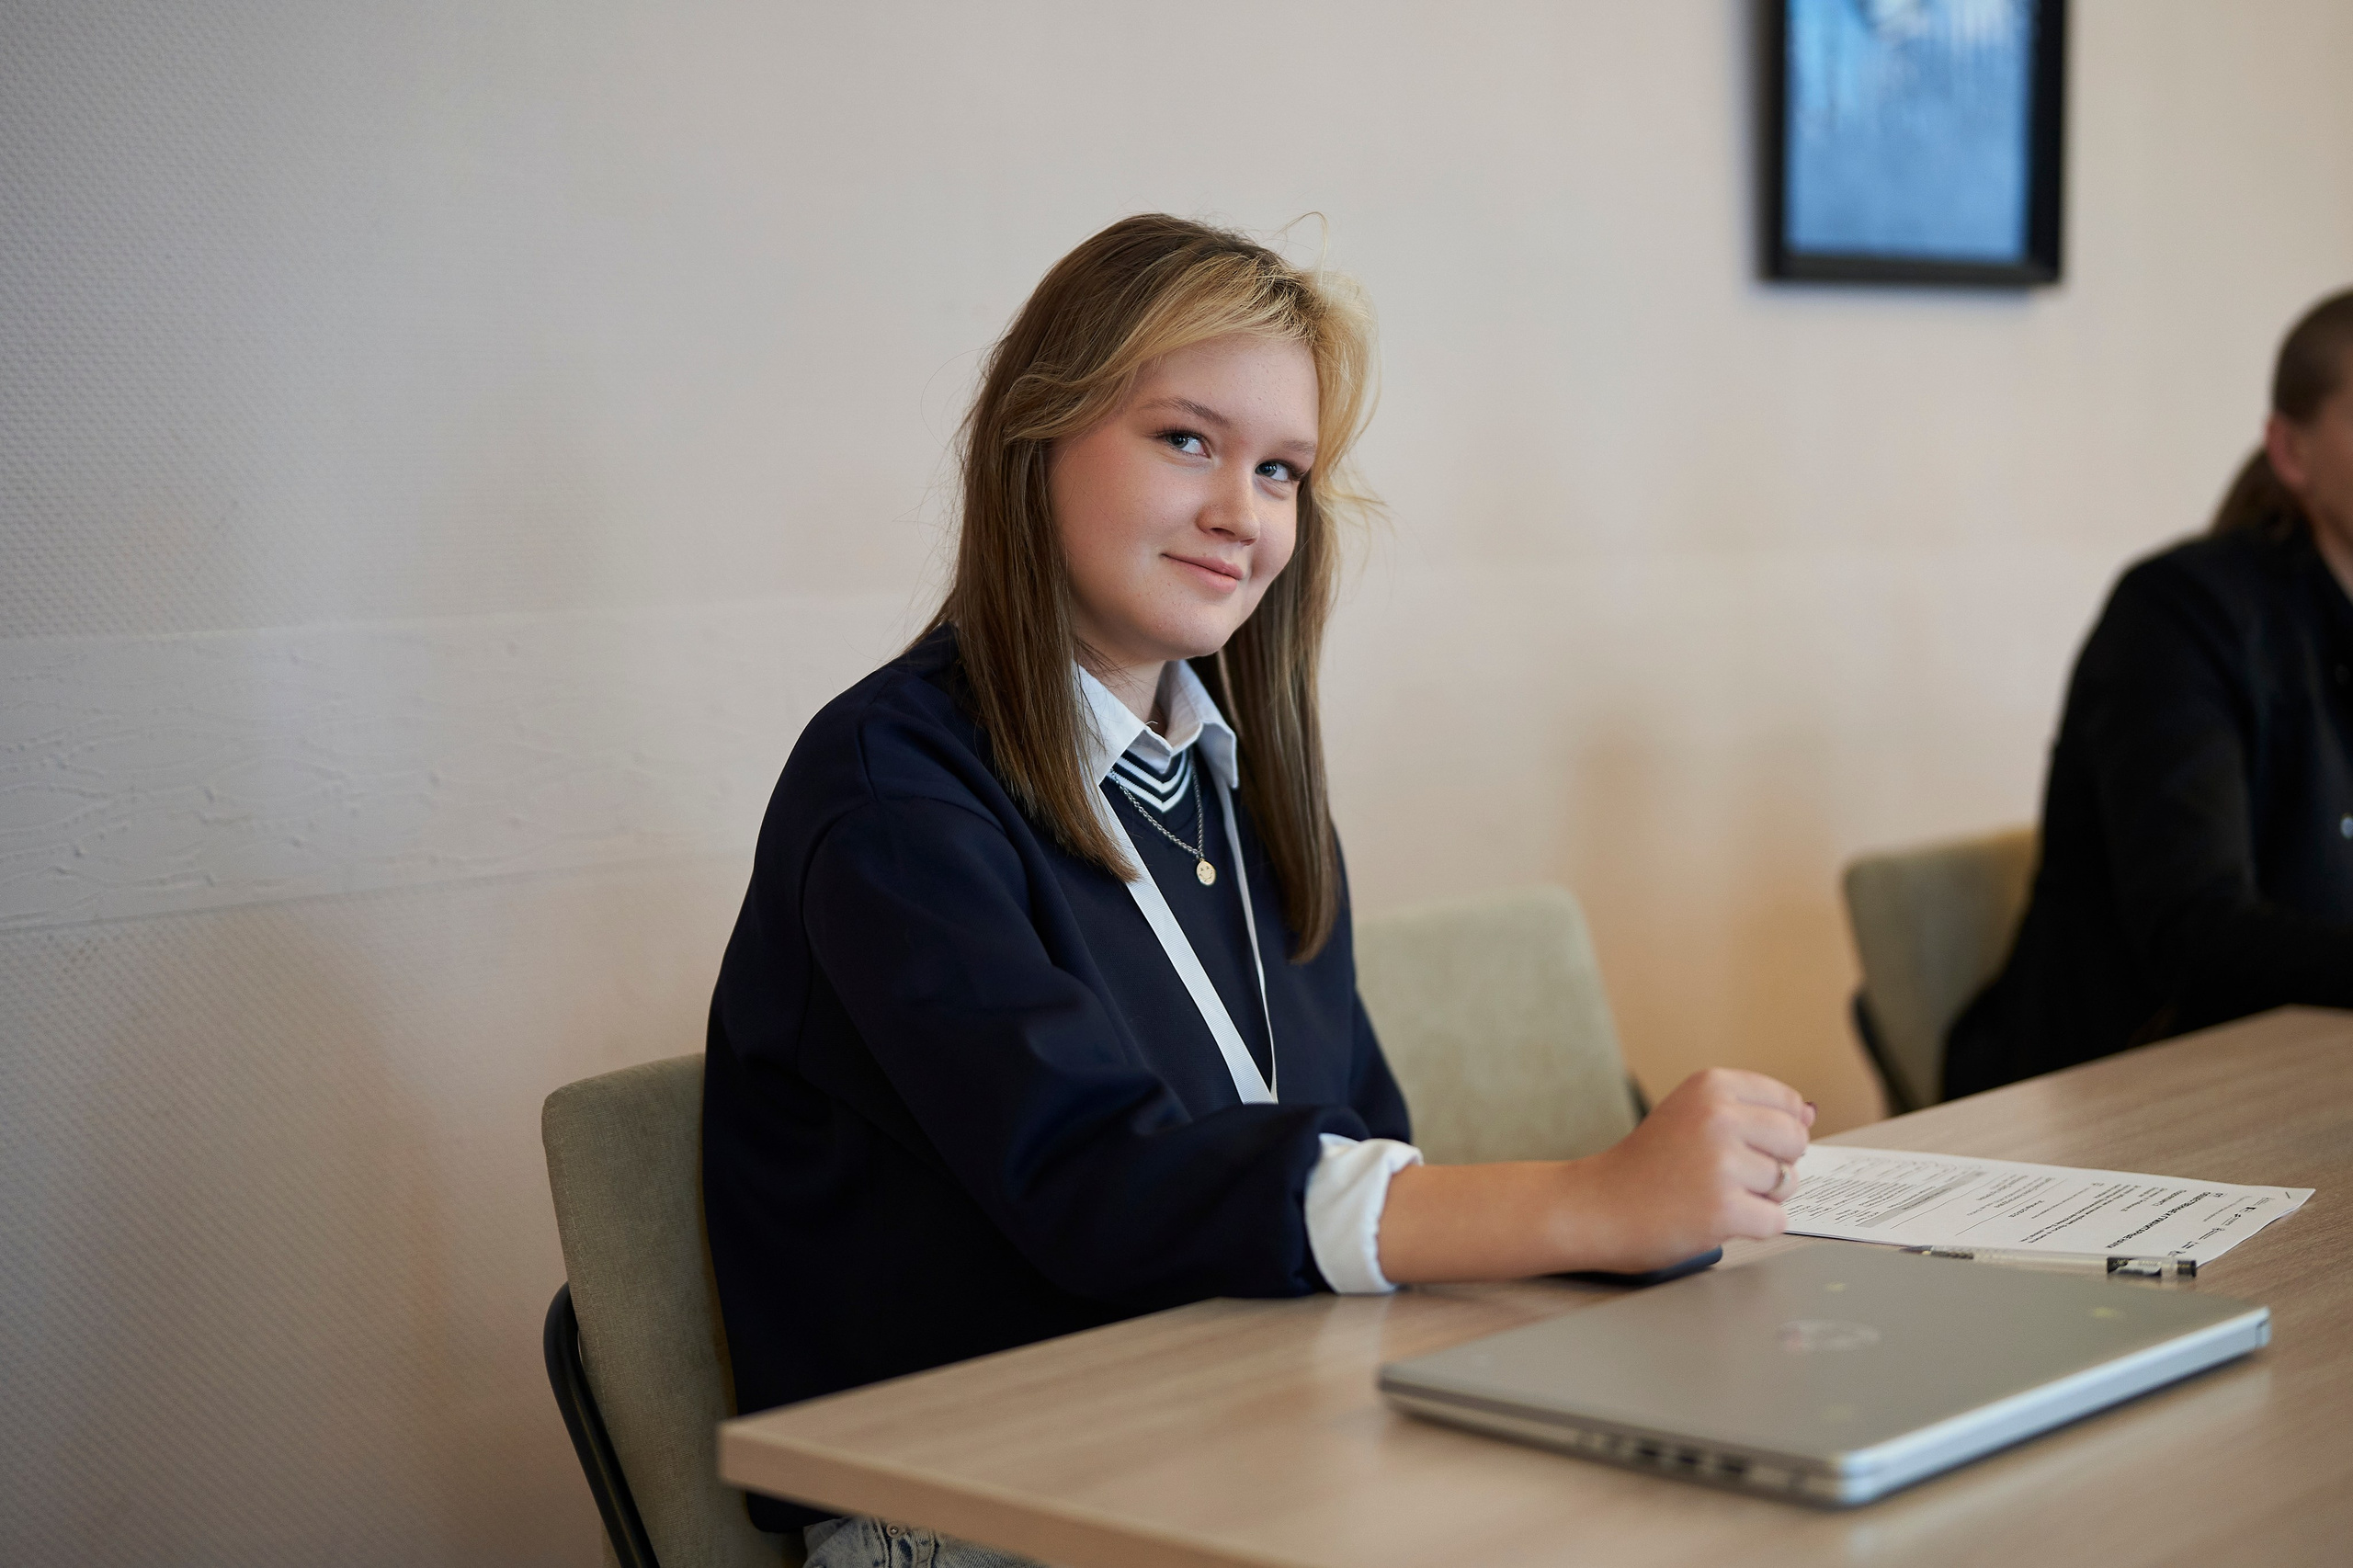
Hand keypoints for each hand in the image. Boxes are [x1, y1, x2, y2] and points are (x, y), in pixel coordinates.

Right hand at [1558, 1068, 1814, 1272]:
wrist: (1595, 1205)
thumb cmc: (1645, 1164)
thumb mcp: (1691, 1115)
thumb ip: (1749, 1111)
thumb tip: (1810, 1112)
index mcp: (1711, 1085)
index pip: (1788, 1103)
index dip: (1773, 1133)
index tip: (1740, 1144)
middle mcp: (1719, 1116)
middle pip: (1796, 1141)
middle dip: (1774, 1164)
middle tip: (1728, 1174)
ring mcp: (1722, 1163)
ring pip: (1788, 1183)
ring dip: (1761, 1197)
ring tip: (1714, 1194)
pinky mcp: (1724, 1208)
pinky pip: (1776, 1220)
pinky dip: (1753, 1227)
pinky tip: (1716, 1218)